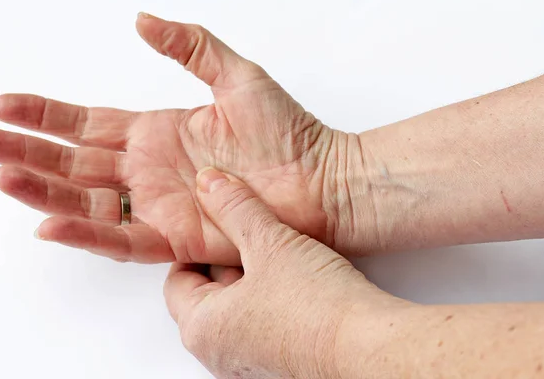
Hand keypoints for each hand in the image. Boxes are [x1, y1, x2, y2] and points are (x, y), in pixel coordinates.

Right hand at [0, 13, 364, 264]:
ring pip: (86, 200)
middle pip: (73, 162)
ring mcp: (158, 205)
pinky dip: (83, 230)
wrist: (322, 179)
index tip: (4, 105)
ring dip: (40, 188)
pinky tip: (47, 219)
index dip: (44, 115)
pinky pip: (120, 237)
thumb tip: (142, 19)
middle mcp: (149, 171)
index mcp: (156, 133)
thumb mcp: (234, 74)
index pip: (86, 124)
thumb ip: (189, 46)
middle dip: (25, 151)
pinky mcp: (174, 238)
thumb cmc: (289, 132)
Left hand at [164, 167, 406, 377]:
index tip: (216, 227)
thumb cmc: (314, 307)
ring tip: (276, 253)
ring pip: (237, 308)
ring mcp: (249, 362)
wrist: (367, 344)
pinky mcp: (279, 362)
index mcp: (201, 328)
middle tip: (248, 234)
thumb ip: (235, 208)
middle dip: (226, 261)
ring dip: (251, 278)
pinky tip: (295, 278)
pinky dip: (269, 299)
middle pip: (207, 295)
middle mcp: (220, 352)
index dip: (194, 247)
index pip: (176, 280)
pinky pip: (261, 323)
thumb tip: (211, 183)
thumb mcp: (269, 242)